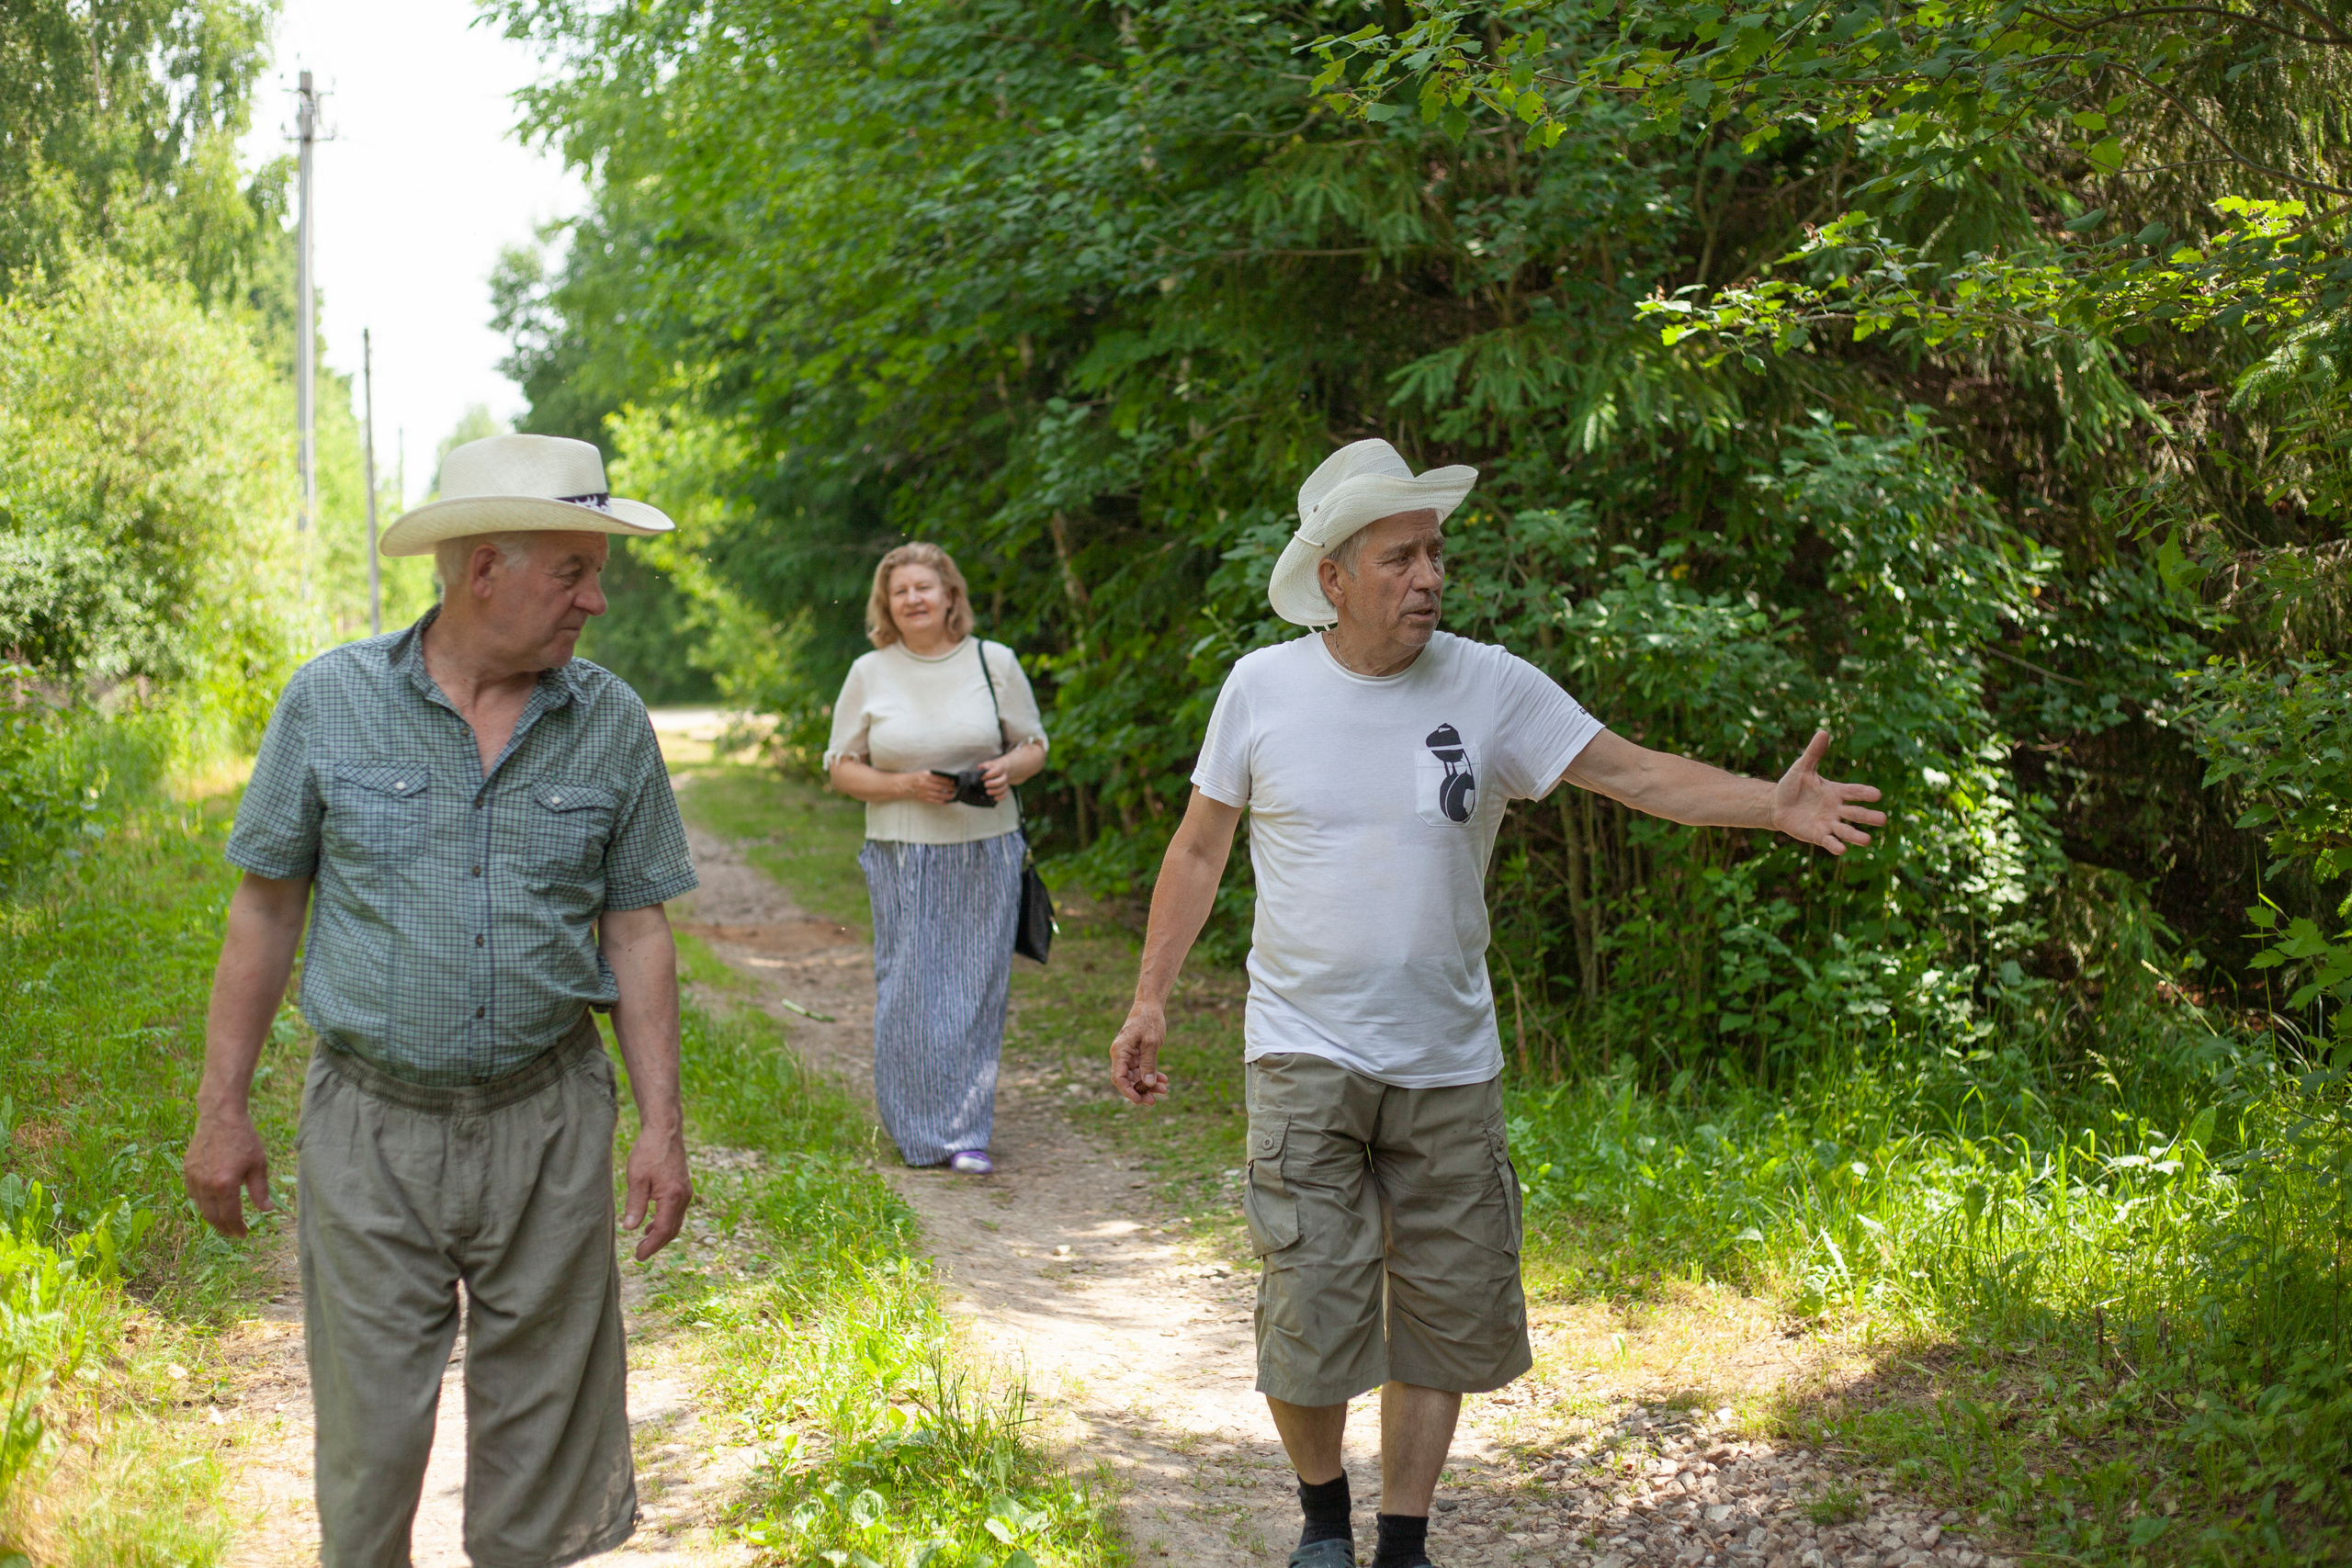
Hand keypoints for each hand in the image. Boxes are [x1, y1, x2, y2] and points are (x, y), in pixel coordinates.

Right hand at [183, 1108, 273, 1237]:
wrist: (220, 1116)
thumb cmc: (244, 1139)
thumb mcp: (258, 1165)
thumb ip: (260, 1191)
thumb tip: (266, 1210)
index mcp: (225, 1184)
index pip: (230, 1216)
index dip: (237, 1229)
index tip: (244, 1235)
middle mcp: (205, 1184)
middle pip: (212, 1217)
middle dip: (224, 1228)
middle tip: (235, 1233)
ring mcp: (193, 1177)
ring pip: (201, 1207)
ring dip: (213, 1217)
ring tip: (226, 1221)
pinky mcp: (187, 1170)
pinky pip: (193, 1194)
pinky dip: (203, 1203)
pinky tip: (214, 1203)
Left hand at [622, 1128, 691, 1260]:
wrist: (665, 1131)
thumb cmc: (649, 1151)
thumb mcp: (636, 1178)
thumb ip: (635, 1204)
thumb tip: (630, 1228)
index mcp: (672, 1196)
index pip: (663, 1230)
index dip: (651, 1246)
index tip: (638, 1256)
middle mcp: (683, 1197)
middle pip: (673, 1230)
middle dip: (657, 1244)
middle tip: (640, 1253)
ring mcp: (685, 1191)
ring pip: (676, 1221)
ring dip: (662, 1234)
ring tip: (644, 1241)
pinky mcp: (683, 1186)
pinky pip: (677, 1211)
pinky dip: (666, 1221)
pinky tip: (652, 1222)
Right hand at [900, 770, 956, 804]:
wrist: (904, 785)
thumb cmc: (915, 778)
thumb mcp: (923, 773)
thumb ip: (933, 775)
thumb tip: (946, 778)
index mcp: (925, 776)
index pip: (939, 779)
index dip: (947, 780)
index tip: (953, 781)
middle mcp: (924, 784)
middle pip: (940, 787)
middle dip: (949, 788)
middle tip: (956, 788)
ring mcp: (924, 792)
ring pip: (938, 795)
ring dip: (947, 795)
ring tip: (954, 795)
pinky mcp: (923, 798)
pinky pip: (934, 801)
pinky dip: (941, 801)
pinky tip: (947, 801)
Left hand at [978, 756, 1012, 801]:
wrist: (1001, 771)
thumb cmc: (991, 768)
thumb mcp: (988, 764)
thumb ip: (984, 766)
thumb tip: (980, 767)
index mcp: (1000, 768)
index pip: (996, 771)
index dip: (989, 775)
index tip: (982, 778)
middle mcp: (1004, 776)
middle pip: (1002, 780)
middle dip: (993, 783)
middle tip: (985, 785)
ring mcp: (1006, 783)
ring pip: (1004, 788)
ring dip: (996, 791)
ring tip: (987, 792)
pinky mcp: (1005, 790)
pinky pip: (1005, 794)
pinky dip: (1000, 797)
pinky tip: (994, 798)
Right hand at [1110, 1002, 1170, 1104]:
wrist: (1150, 1005)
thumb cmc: (1149, 1020)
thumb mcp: (1151, 1042)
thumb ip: (1149, 1063)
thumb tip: (1147, 1083)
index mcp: (1120, 1051)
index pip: (1118, 1077)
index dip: (1127, 1091)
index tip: (1139, 1100)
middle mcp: (1121, 1055)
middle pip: (1127, 1080)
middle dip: (1140, 1091)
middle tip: (1154, 1101)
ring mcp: (1128, 1055)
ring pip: (1136, 1077)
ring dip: (1149, 1085)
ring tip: (1164, 1090)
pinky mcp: (1137, 1055)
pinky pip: (1142, 1069)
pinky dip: (1152, 1075)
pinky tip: (1164, 1080)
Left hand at [1772, 730, 1885, 854]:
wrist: (1776, 804)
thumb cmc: (1792, 785)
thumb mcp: (1802, 768)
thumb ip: (1814, 753)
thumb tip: (1823, 731)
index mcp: (1836, 791)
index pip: (1854, 792)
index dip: (1864, 793)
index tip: (1877, 794)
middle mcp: (1836, 809)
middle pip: (1856, 813)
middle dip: (1868, 817)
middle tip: (1883, 820)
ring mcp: (1828, 823)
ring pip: (1845, 830)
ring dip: (1856, 836)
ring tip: (1867, 841)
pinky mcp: (1817, 835)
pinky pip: (1828, 841)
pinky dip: (1834, 845)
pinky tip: (1841, 850)